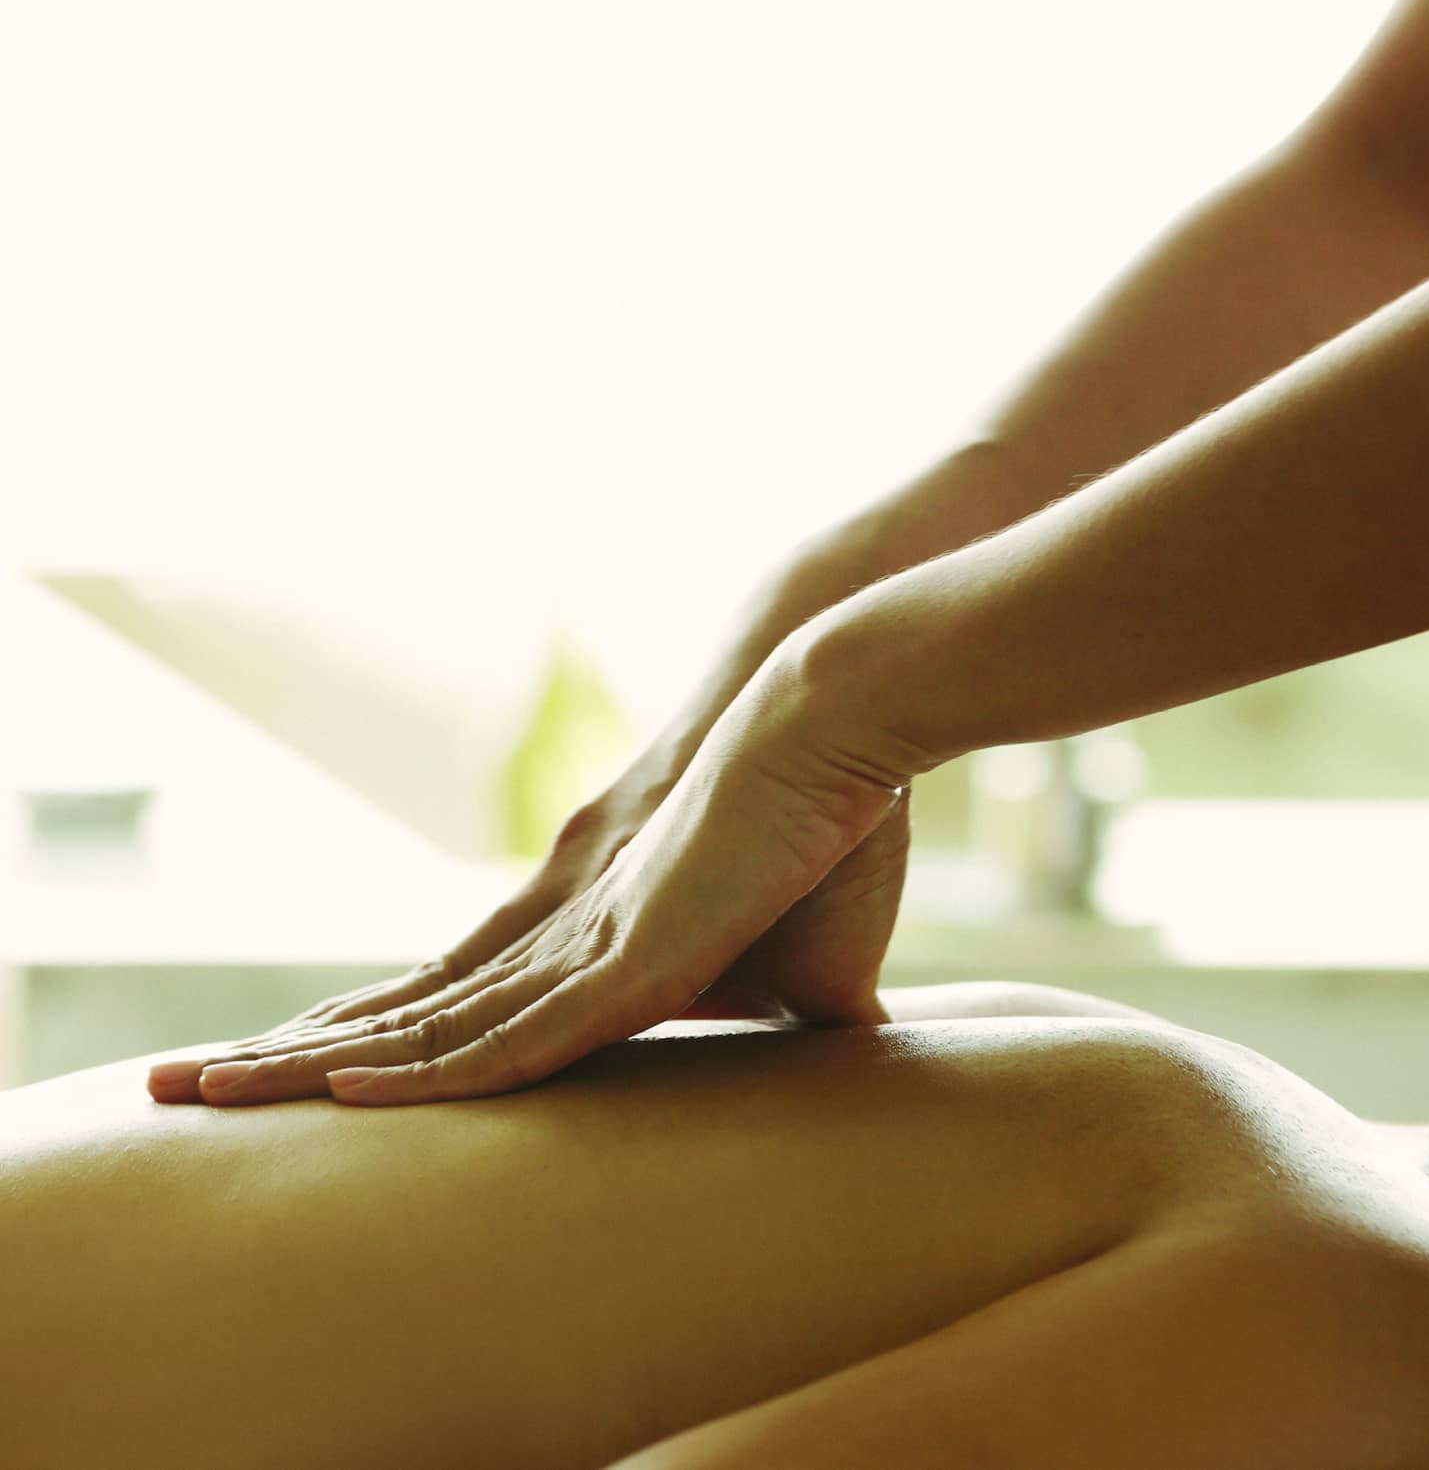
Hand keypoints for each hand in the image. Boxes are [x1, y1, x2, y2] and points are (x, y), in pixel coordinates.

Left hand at [147, 640, 923, 1105]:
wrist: (828, 729)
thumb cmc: (823, 833)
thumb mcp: (797, 955)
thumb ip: (783, 1003)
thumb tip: (841, 1041)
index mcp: (584, 926)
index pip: (453, 997)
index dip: (376, 1037)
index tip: (301, 1066)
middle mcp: (553, 930)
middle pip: (404, 1011)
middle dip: (297, 1054)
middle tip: (187, 1084)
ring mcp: (580, 943)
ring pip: (425, 1028)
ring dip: (313, 1068)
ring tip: (199, 1093)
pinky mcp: (626, 961)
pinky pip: (508, 1033)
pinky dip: (430, 1074)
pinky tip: (348, 1098)